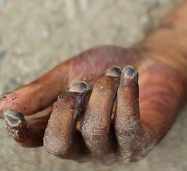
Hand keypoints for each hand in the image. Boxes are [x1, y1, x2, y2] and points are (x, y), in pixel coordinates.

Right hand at [0, 45, 184, 162]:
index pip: (36, 139)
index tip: (12, 113)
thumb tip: (2, 105)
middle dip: (66, 109)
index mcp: (68, 127)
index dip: (21, 130)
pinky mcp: (139, 142)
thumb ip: (44, 89)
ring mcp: (114, 147)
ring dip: (102, 94)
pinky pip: (127, 125)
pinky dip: (126, 95)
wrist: (148, 63)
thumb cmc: (108, 67)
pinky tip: (129, 74)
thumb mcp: (74, 71)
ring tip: (113, 72)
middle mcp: (86, 144)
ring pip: (95, 130)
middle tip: (81, 83)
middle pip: (60, 144)